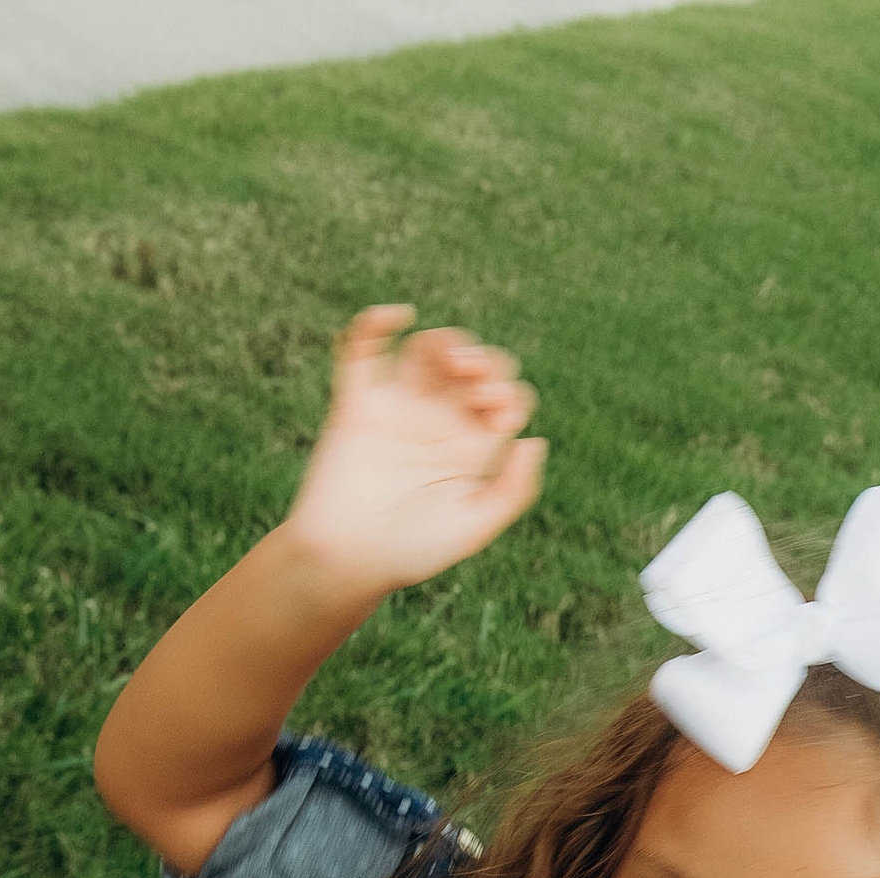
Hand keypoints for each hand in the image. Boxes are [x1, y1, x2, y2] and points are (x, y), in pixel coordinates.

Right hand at [280, 305, 546, 592]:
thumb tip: (534, 440)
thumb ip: (514, 490)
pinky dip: (374, 323)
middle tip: (473, 380)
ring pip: (425, 350)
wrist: (346, 560)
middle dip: (481, 359)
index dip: (508, 391)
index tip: (493, 412)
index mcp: (473, 447)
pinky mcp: (355, 404)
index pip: (506, 396)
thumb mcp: (475, 527)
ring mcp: (397, 409)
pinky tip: (396, 316)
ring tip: (450, 360)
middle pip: (471, 366)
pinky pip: (361, 351)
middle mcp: (438, 423)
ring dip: (443, 341)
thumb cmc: (412, 553)